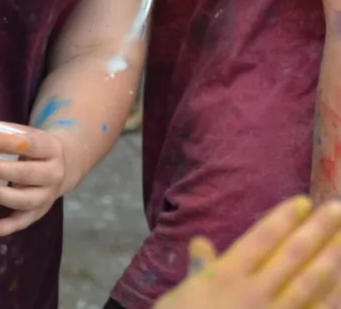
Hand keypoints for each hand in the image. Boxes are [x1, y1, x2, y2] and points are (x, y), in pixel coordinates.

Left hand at [0, 122, 66, 236]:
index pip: (29, 143)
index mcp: (50, 146)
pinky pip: (20, 224)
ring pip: (22, 200)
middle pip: (25, 173)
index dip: (6, 142)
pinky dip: (2, 228)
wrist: (62, 165)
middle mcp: (53, 173)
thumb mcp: (19, 133)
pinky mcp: (38, 214)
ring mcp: (46, 197)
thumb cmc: (31, 146)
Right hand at [157, 197, 340, 308]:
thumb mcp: (177, 299)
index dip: (283, 219)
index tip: (303, 202)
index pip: (261, 239)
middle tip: (337, 207)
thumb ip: (197, 270)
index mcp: (226, 276)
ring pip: (308, 284)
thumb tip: (201, 243)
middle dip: (316, 230)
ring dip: (331, 259)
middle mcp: (255, 293)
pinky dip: (332, 300)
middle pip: (291, 256)